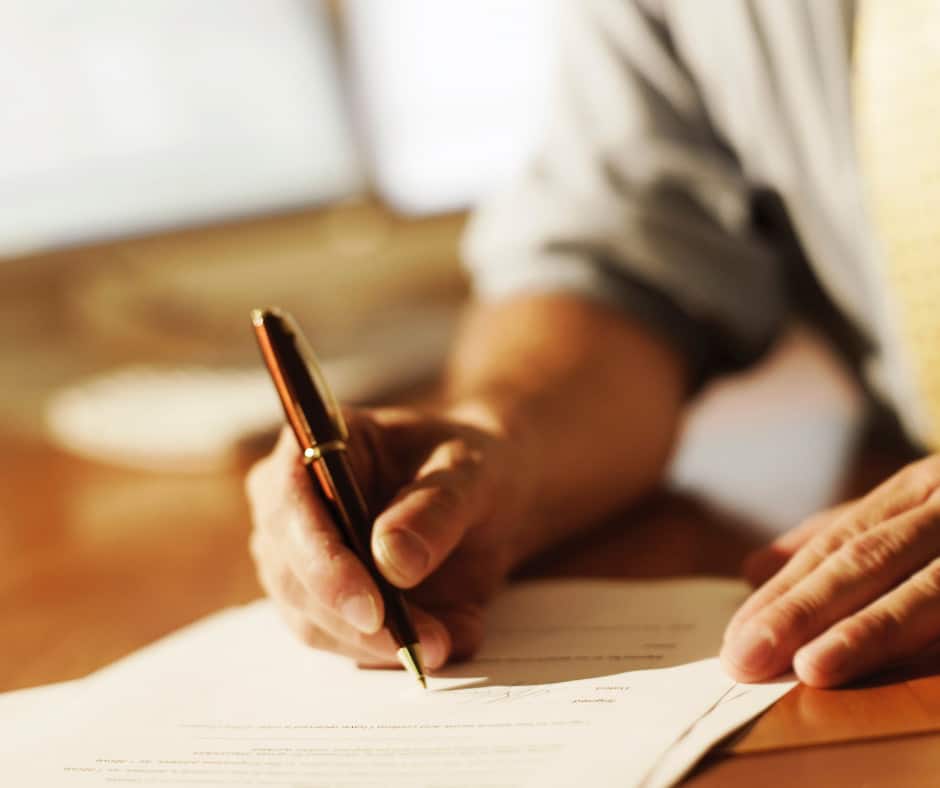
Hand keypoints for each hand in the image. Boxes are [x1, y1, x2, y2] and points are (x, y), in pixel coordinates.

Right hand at [245, 405, 527, 671]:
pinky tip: (438, 641)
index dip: (322, 562)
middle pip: (291, 573)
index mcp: (311, 449)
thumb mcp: (470, 473)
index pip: (288, 506)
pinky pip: (339, 641)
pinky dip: (386, 651)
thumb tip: (394, 563)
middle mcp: (288, 506)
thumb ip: (437, 507)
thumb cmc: (468, 470)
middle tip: (424, 642)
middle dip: (356, 619)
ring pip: (310, 619)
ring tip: (442, 642)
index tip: (371, 607)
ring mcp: (296, 559)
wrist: (484, 500)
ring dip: (375, 643)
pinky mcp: (320, 603)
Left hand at [721, 455, 939, 686]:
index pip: (839, 545)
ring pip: (932, 590)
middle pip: (872, 561)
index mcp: (922, 490)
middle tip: (747, 657)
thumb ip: (838, 537)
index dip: (785, 592)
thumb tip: (750, 568)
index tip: (736, 638)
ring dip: (874, 632)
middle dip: (806, 611)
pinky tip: (916, 675)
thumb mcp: (913, 509)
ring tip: (815, 668)